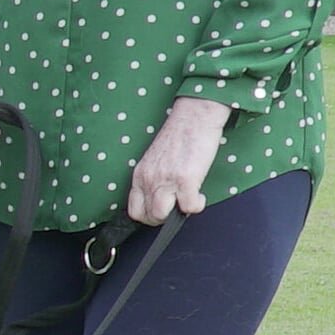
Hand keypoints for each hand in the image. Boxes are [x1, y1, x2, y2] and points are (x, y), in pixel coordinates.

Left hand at [126, 95, 233, 223]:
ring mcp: (166, 180)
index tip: (162, 211)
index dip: (148, 215)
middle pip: (147, 216)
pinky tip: (200, 195)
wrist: (194, 116)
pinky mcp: (185, 179)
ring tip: (187, 202)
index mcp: (140, 174)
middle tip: (177, 207)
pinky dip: (197, 205)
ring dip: (176, 215)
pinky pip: (189, 207)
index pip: (134, 209)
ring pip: (161, 216)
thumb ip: (155, 178)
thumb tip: (162, 199)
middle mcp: (149, 179)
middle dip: (164, 218)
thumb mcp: (157, 159)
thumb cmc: (180, 135)